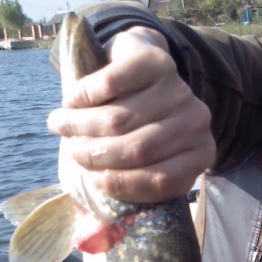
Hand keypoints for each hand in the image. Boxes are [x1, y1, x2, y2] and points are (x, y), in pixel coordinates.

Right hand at [47, 25, 214, 202]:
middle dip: (95, 155)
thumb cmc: (141, 121)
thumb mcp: (148, 157)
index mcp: (201, 153)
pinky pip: (110, 85)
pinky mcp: (155, 62)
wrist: (143, 64)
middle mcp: (197, 121)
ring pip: (119, 120)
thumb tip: (98, 199)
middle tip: (70, 152)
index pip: (162, 181)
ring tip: (60, 126)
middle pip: (137, 150)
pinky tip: (71, 101)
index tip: (91, 181)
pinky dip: (83, 97)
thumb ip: (135, 178)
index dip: (121, 185)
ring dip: (80, 125)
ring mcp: (179, 89)